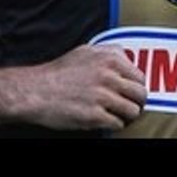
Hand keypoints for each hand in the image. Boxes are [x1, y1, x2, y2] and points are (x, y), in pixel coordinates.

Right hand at [26, 45, 147, 131]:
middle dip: (136, 102)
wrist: (35, 91)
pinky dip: (113, 124)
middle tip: (127, 106)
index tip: (130, 93)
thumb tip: (127, 60)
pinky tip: (103, 120)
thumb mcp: (86, 52)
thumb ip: (109, 53)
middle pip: (141, 95)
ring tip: (116, 114)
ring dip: (126, 115)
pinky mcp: (95, 116)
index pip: (140, 77)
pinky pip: (118, 124)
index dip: (136, 87)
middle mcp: (109, 76)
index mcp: (109, 59)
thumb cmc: (58, 72)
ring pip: (133, 111)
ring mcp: (102, 96)